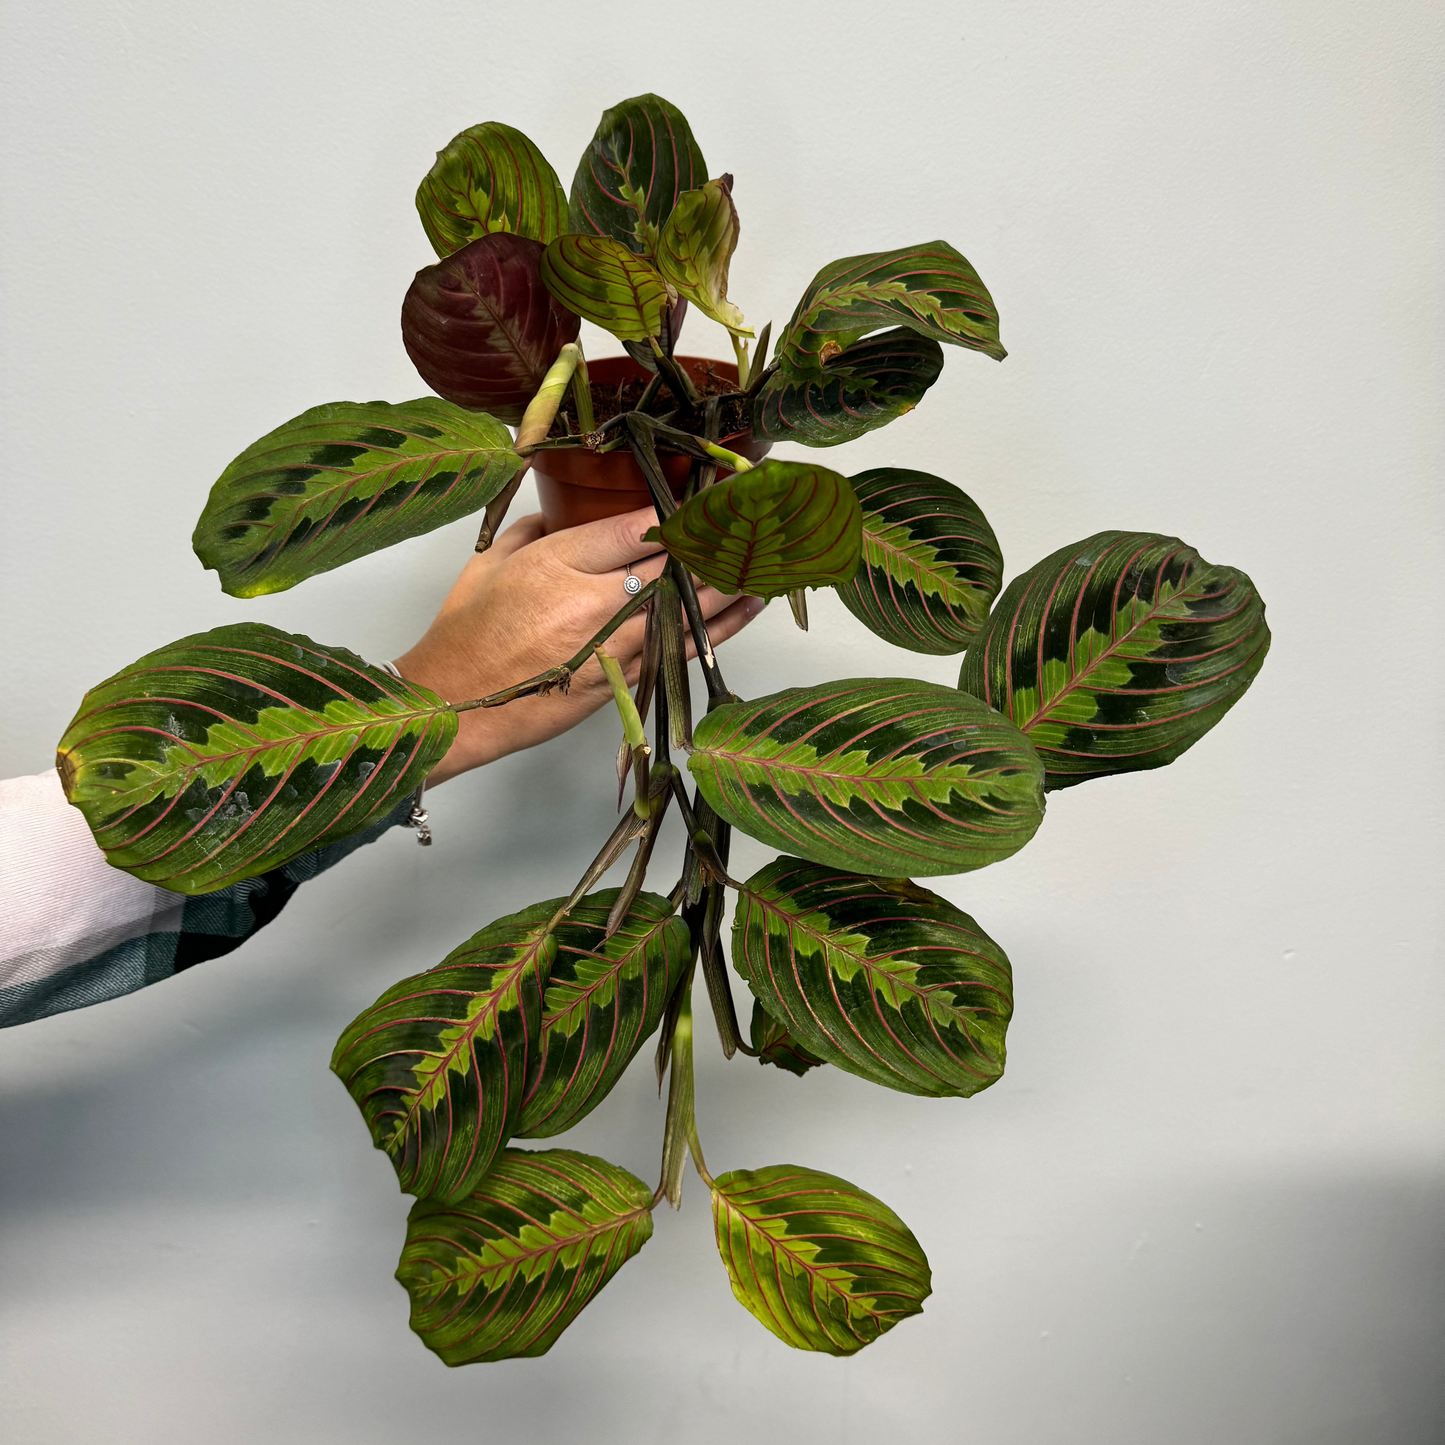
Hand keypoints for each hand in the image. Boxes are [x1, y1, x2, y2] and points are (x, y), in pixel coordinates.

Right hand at [393, 507, 763, 785]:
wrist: (457, 708)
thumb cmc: (466, 636)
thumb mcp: (491, 563)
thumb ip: (536, 530)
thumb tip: (567, 513)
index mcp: (559, 564)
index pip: (638, 528)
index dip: (681, 512)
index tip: (709, 496)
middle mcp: (594, 603)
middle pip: (674, 565)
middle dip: (717, 540)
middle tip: (754, 518)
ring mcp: (614, 646)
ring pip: (689, 606)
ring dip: (732, 579)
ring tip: (769, 555)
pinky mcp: (623, 681)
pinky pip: (683, 647)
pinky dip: (721, 625)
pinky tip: (749, 604)